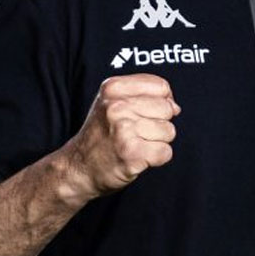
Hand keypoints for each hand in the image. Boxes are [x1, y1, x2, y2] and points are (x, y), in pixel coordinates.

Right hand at [60, 74, 178, 201]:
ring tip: (135, 145)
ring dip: (157, 142)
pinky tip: (138, 158)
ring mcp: (123, 130)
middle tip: (136, 133)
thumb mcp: (112, 102)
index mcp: (113, 88)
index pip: (161, 87)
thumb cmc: (101, 134)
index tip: (144, 114)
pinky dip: (156, 159)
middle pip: (167, 109)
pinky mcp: (131, 154)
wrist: (78, 168)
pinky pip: (166, 152)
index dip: (161, 101)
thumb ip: (144, 95)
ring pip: (169, 131)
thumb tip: (176, 106)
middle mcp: (116, 106)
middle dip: (158, 124)